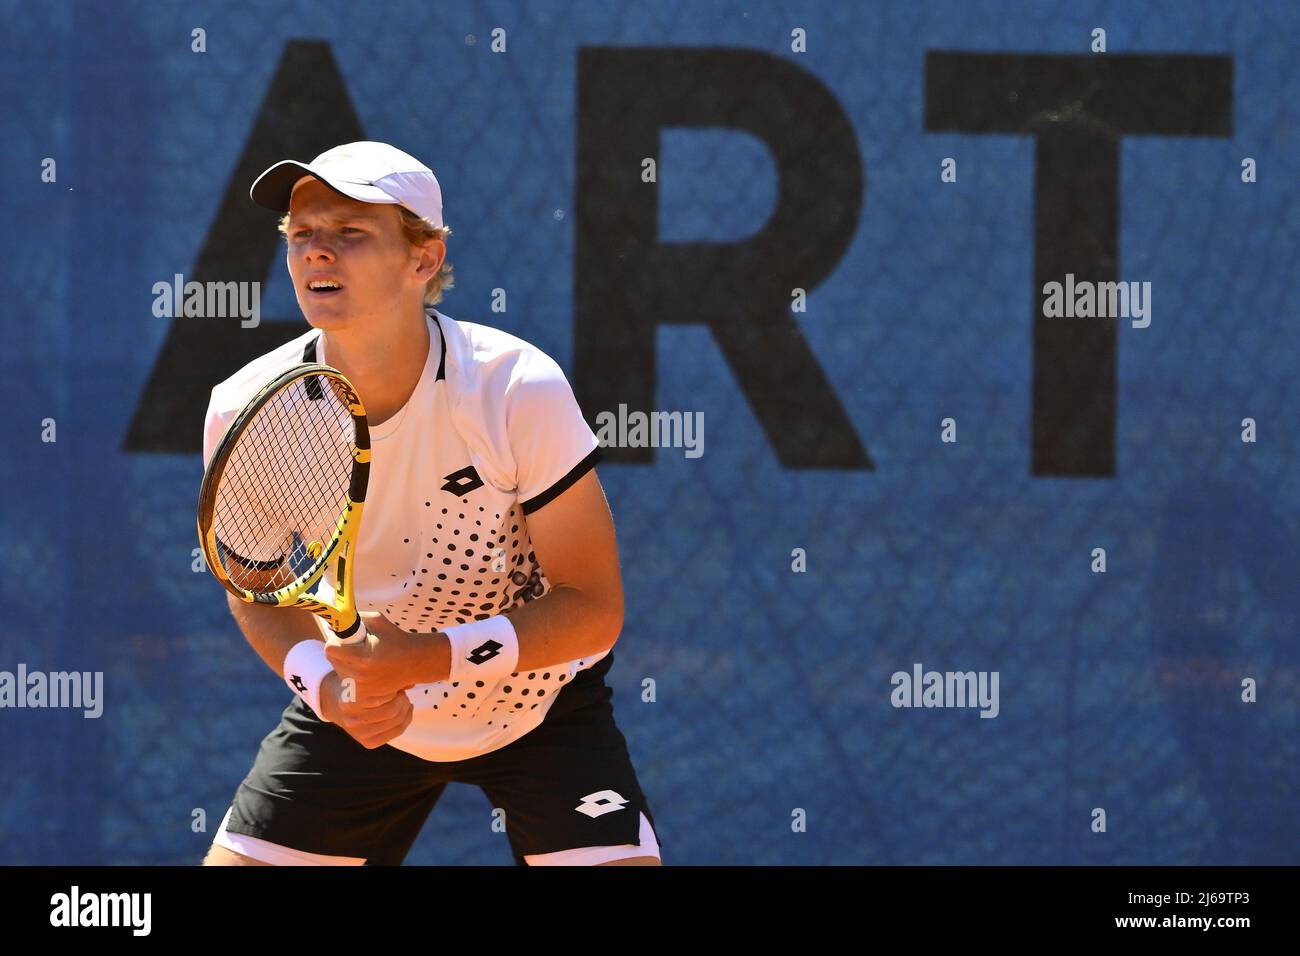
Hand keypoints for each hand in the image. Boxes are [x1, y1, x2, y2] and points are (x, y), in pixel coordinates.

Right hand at [318, 671, 412, 748]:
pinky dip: (406, 719)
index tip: (395, 680)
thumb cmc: (354, 685)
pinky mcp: (368, 743)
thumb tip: (411, 683)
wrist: (334, 703)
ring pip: (397, 721)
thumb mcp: (364, 676)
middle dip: (403, 699)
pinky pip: (397, 731)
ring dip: (406, 708)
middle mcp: (352, 721)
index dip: (396, 688)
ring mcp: (359, 734)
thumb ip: (387, 677)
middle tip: (402, 691)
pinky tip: (406, 709)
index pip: (385, 696)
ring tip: (404, 699)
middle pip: (392, 711)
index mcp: (350, 703)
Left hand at [324, 611, 445, 700]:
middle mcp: (360, 675)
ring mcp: (362, 688)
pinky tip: (365, 671)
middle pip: (332, 661)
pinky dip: (352, 676)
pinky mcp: (365, 695)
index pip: (330, 650)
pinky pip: (347, 683)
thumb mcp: (377, 621)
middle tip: (354, 648)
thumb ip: (355, 618)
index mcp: (362, 657)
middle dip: (339, 652)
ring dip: (345, 664)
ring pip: (338, 672)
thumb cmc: (395, 638)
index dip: (335, 641)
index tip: (345, 639)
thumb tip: (333, 622)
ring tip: (363, 659)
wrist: (414, 662)